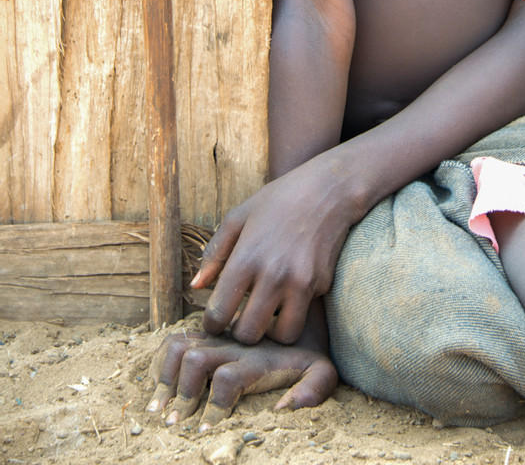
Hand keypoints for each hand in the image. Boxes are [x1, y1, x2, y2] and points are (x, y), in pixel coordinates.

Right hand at [148, 326, 337, 428]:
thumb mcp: (322, 370)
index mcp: (258, 357)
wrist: (300, 312)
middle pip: (196, 360)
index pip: (227, 379)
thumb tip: (283, 409)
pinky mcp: (204, 333)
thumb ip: (314, 389)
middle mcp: (232, 344)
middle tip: (174, 424)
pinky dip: (160, 362)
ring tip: (158, 409)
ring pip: (179, 346)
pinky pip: (173, 340)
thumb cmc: (308, 352)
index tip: (205, 430)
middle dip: (183, 395)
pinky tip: (160, 386)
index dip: (214, 408)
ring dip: (165, 377)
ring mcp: (215, 336)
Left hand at [192, 157, 358, 344]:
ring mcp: (301, 282)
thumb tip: (196, 286)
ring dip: (272, 330)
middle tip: (242, 319)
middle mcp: (273, 274)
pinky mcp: (322, 284)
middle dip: (241, 332)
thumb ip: (214, 253)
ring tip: (268, 314)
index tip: (217, 319)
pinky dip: (296, 309)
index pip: (218, 315)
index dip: (212, 323)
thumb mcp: (238, 217)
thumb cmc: (279, 198)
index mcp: (246, 258)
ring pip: (282, 336)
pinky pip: (304, 312)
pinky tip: (291, 290)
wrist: (329, 188)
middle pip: (248, 334)